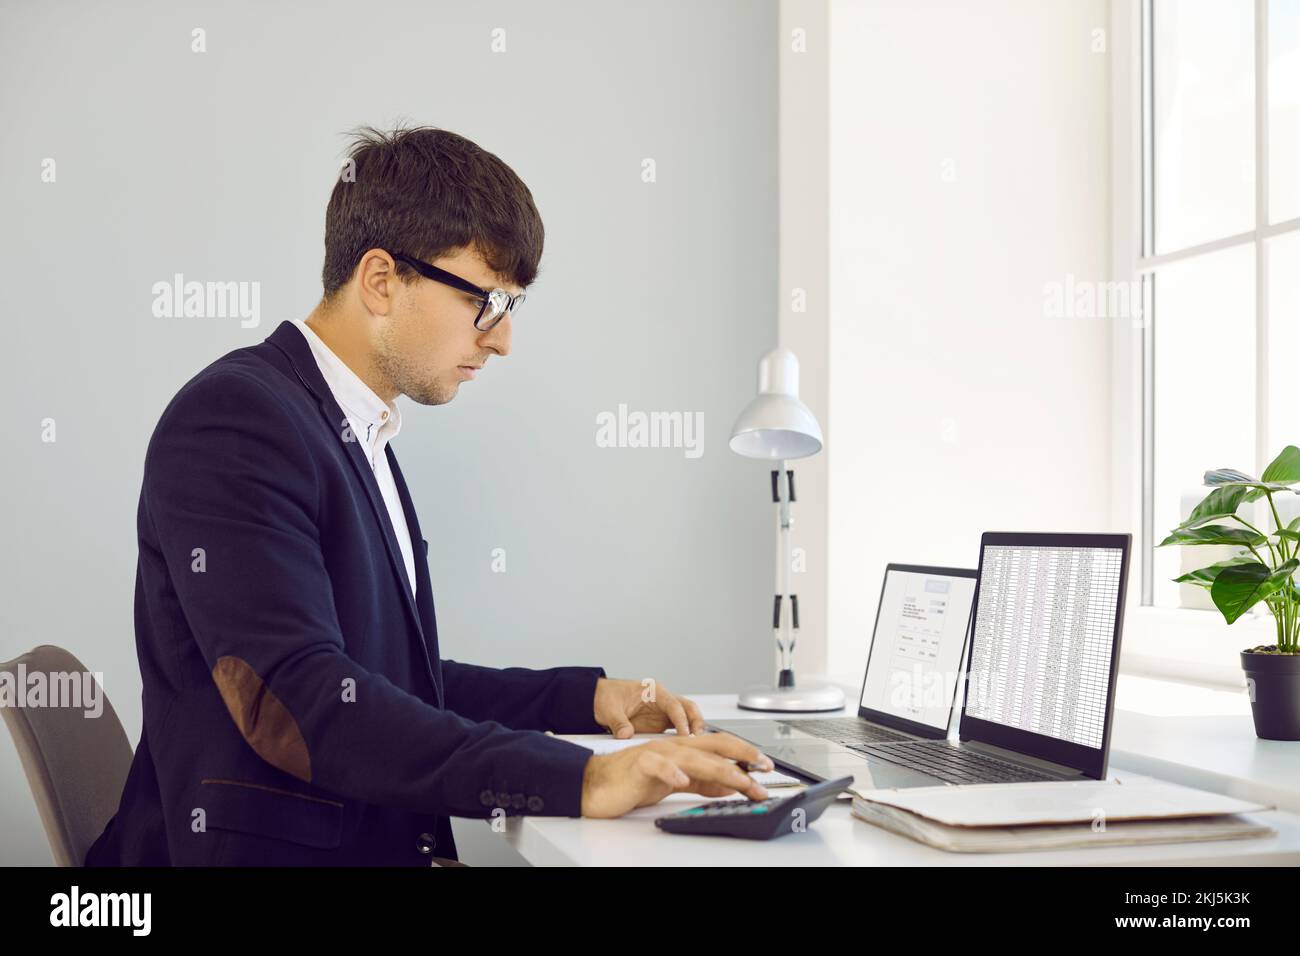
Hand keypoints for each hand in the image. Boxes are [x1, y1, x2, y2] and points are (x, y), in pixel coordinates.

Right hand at [580, 732, 774, 817]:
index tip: (767, 767)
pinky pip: (657, 765)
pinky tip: (684, 780)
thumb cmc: (631, 781)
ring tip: (740, 781)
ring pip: (693, 757)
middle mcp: (673, 747)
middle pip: (714, 745)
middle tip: (764, 770)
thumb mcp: (675, 782)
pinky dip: (672, 772)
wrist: (595, 784)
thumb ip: (702, 783)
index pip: (721, 746)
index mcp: (683, 749)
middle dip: (743, 756)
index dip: (745, 753)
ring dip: (720, 769)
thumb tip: (729, 786)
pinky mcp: (639, 765)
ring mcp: (657, 753)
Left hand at [593, 677, 705, 737]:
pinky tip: (685, 750)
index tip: (685, 734)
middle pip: (687, 708)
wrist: (598, 701)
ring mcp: (662, 712)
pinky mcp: (660, 724)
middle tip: (699, 738)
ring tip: (697, 746)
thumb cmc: (606, 698)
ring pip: (686, 718)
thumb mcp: (609, 710)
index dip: (682, 720)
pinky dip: (683, 738)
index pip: (674, 704)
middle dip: (696, 721)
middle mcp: (662, 700)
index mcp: (653, 691)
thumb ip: (618, 723)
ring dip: (693, 730)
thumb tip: (625, 735)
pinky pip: (677, 729)